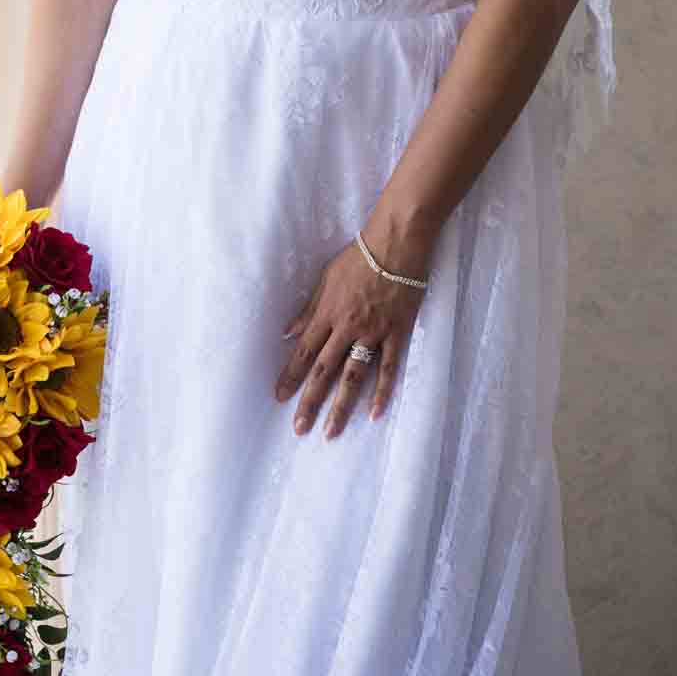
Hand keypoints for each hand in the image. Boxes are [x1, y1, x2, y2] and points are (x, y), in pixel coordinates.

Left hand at [273, 233, 431, 439]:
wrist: (397, 243)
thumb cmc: (360, 256)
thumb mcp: (326, 277)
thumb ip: (308, 309)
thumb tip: (287, 333)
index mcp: (328, 313)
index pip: (304, 351)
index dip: (290, 375)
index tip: (279, 397)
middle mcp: (347, 327)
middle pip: (324, 370)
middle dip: (309, 400)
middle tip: (299, 428)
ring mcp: (373, 332)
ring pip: (354, 376)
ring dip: (341, 406)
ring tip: (330, 432)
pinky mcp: (397, 333)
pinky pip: (389, 367)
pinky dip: (382, 391)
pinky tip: (374, 412)